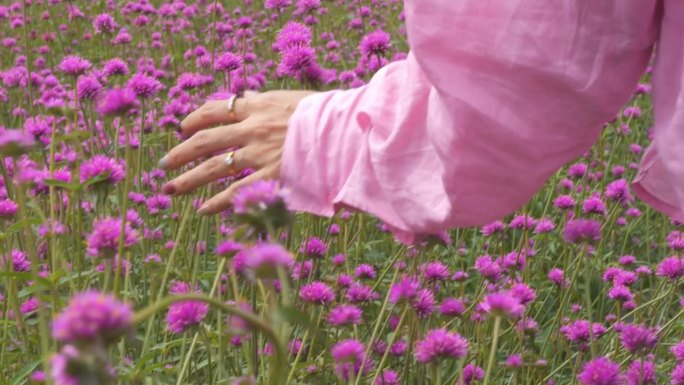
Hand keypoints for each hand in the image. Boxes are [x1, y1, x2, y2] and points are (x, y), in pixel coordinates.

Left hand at [158, 90, 316, 214]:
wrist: (344, 131)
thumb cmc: (323, 113)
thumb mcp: (290, 98)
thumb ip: (264, 101)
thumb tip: (245, 98)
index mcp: (257, 107)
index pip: (215, 109)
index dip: (194, 119)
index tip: (183, 128)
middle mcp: (252, 129)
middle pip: (206, 141)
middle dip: (181, 153)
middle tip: (164, 163)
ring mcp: (260, 154)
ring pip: (214, 167)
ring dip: (189, 179)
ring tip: (171, 189)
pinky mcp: (272, 176)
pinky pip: (238, 191)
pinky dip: (218, 201)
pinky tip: (203, 209)